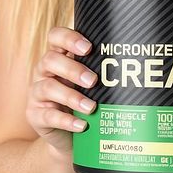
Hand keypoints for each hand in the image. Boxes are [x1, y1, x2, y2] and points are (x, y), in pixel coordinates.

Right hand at [26, 26, 96, 155]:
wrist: (71, 135)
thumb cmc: (87, 99)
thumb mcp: (93, 83)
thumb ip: (103, 70)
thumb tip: (136, 64)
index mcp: (59, 56)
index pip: (55, 36)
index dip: (69, 38)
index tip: (88, 48)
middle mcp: (45, 71)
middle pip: (50, 60)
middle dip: (73, 69)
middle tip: (93, 81)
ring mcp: (37, 93)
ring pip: (47, 87)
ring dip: (71, 96)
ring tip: (91, 107)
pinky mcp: (35, 115)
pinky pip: (47, 115)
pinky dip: (66, 121)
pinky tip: (82, 125)